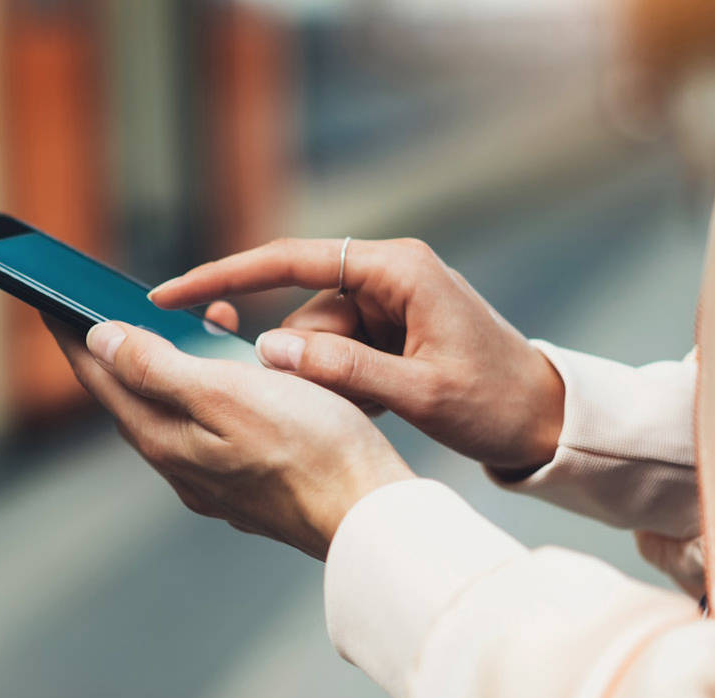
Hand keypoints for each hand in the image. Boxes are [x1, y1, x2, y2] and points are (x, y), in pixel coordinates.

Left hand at [43, 315, 413, 559]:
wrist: (371, 512)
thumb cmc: (311, 446)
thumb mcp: (226, 391)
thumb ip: (157, 367)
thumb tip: (100, 340)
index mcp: (166, 440)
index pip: (101, 378)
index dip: (73, 336)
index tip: (49, 301)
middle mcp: (181, 467)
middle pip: (133, 398)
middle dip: (122, 349)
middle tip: (112, 307)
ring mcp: (215, 482)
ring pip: (177, 414)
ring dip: (176, 366)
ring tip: (199, 325)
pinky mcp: (250, 486)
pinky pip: (213, 430)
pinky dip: (212, 392)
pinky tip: (241, 378)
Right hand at [150, 237, 564, 473]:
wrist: (545, 420)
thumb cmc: (496, 401)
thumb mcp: (421, 393)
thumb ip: (343, 371)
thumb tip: (268, 351)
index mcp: (396, 269)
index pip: (289, 261)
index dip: (224, 276)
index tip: (168, 294)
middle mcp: (386, 275)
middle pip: (301, 314)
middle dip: (301, 365)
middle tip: (341, 406)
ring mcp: (386, 304)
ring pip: (314, 342)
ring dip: (329, 384)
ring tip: (380, 411)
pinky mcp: (387, 331)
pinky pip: (336, 356)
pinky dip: (343, 387)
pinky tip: (381, 408)